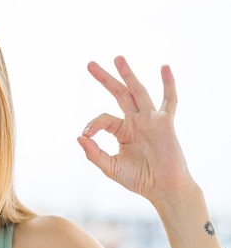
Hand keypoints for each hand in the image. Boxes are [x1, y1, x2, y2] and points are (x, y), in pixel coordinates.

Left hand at [77, 56, 194, 203]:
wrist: (164, 188)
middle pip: (119, 94)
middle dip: (105, 79)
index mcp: (122, 131)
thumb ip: (94, 153)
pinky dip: (168, 84)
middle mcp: (136, 121)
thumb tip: (79, 137)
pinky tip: (164, 67)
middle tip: (89, 64)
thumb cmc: (139, 179)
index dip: (92, 124)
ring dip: (128, 74)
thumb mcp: (110, 167)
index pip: (102, 119)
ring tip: (117, 58)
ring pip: (138, 92)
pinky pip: (169, 101)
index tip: (86, 134)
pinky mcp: (165, 123)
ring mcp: (150, 120)